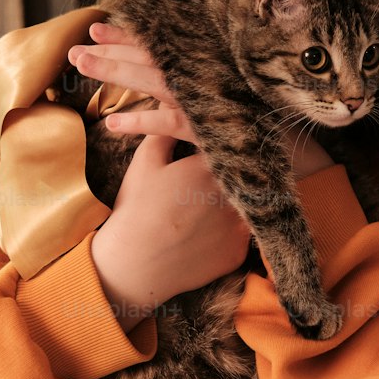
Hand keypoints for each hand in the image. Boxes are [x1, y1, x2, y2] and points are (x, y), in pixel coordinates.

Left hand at [72, 22, 333, 175]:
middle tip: (77, 47)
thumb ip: (217, 63)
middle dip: (112, 51)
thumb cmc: (271, 110)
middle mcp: (206, 75)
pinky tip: (112, 126)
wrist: (301, 145)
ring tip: (82, 66)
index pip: (165, 42)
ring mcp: (206, 101)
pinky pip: (168, 126)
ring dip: (115, 73)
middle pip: (151, 58)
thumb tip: (188, 52)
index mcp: (211, 60)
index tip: (100, 26)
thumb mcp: (242, 78)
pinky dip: (139, 125)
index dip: (131, 34)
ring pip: (152, 82)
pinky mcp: (209, 130)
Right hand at [90, 134, 251, 314]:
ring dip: (231, 205)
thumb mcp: (145, 163)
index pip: (224, 149)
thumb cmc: (137, 210)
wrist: (134, 265)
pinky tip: (203, 237)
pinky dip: (225, 234)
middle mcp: (233, 194)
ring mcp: (239, 225)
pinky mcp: (238, 252)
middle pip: (240, 178)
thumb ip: (165, 133)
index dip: (215, 151)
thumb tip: (175, 113)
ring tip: (203, 212)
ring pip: (244, 207)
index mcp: (211, 166)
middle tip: (203, 187)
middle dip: (227, 177)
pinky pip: (239, 236)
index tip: (204, 156)